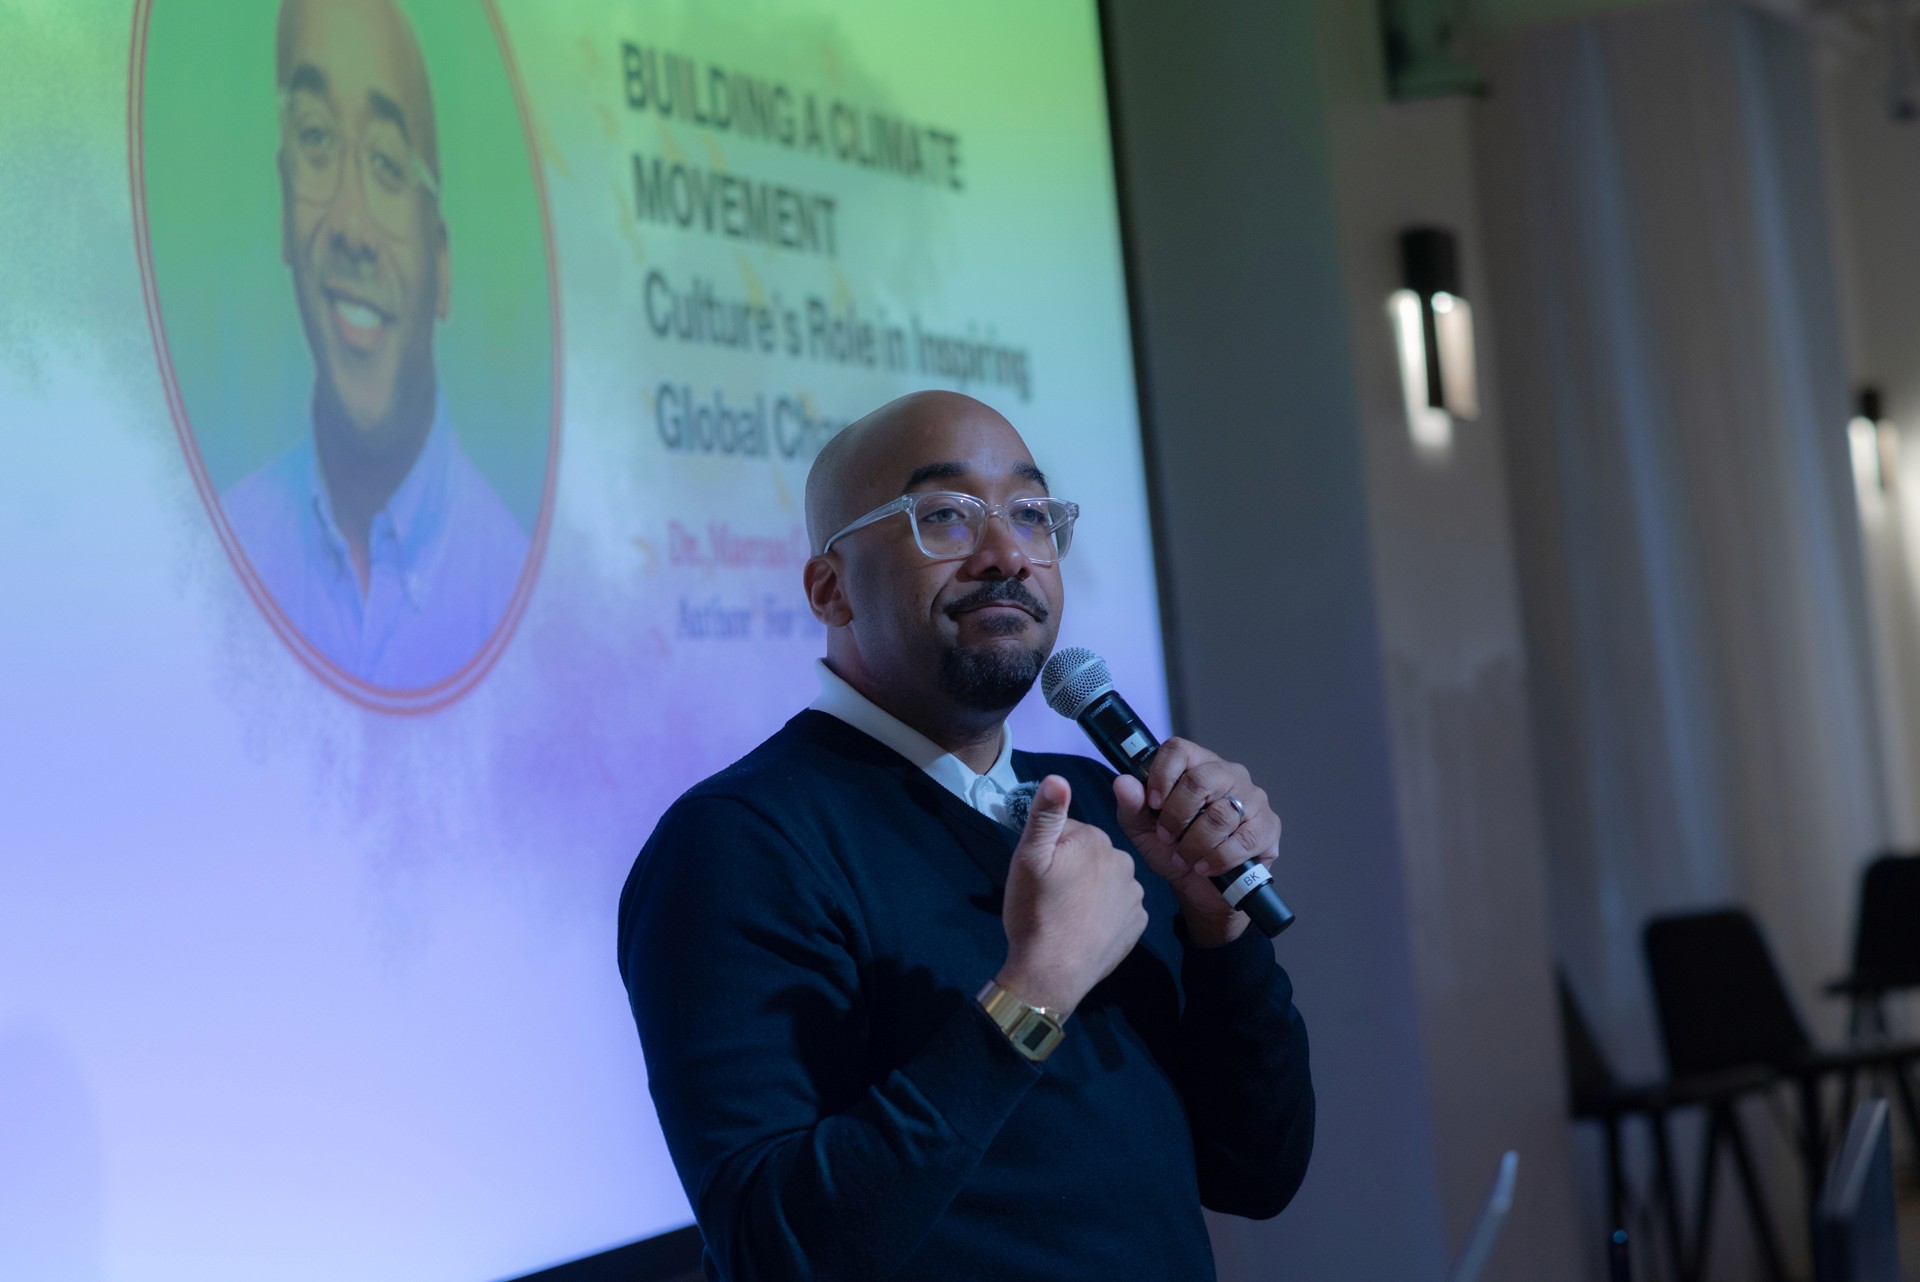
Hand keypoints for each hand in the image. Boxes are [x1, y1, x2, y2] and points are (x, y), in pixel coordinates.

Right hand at [996, 775, 1147, 1015]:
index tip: (1038, 874)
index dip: (1049, 851)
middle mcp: (1124, 862)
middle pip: (1091, 855)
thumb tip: (1057, 777)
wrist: (1050, 973)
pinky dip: (1104, 914)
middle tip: (1049, 895)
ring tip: (1066, 914)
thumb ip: (1045, 815)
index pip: (1069, 832)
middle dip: (1072, 868)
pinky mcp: (1138, 924)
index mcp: (1095, 840)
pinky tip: (1085, 928)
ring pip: (1107, 880)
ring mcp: (1134, 895)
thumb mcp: (1028, 858)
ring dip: (1090, 890)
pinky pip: (1119, 907)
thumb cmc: (1034, 912)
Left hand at [1111, 738, 1280, 947]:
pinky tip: (1204, 867)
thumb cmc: (1173, 849)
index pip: (1179, 749)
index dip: (1161, 775)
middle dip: (1176, 816)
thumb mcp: (1144, 830)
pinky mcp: (1268, 827)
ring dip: (1194, 844)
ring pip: (1220, 815)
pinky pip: (1244, 840)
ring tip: (1183, 858)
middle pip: (1200, 780)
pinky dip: (1218, 858)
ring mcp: (1253, 799)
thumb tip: (1123, 782)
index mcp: (1196, 765)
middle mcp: (1228, 774)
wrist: (1201, 888)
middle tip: (1166, 838)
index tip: (1152, 803)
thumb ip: (1132, 806)